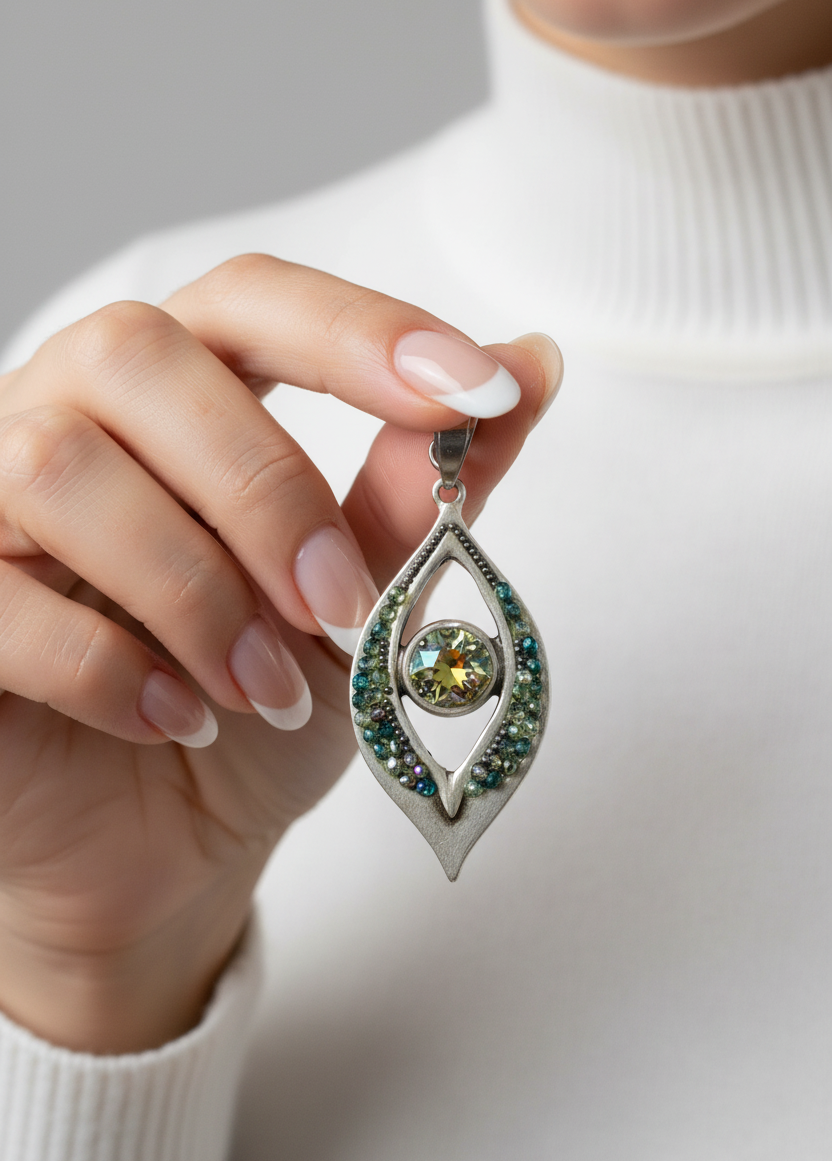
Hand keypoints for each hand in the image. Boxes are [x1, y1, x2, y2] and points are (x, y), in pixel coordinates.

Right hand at [0, 255, 559, 1051]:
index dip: (359, 329)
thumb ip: (419, 485)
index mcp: (180, 394)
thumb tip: (530, 361)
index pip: (253, 300)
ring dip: (192, 589)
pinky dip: (109, 668)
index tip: (476, 389)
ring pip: (58, 467)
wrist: (166, 847)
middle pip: (138, 355)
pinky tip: (175, 721)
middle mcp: (69, 416)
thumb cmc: (259, 711)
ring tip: (261, 689)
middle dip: (262, 488)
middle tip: (338, 609)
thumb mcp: (360, 600)